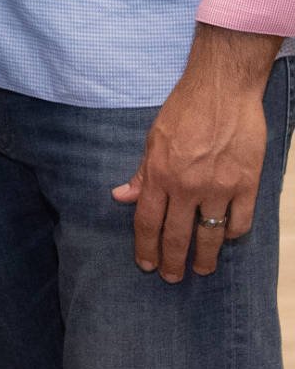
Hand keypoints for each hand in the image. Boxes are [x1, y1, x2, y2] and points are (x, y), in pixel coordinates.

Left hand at [111, 31, 275, 280]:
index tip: (146, 264)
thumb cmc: (183, 110)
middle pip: (177, 236)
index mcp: (159, 174)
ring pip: (210, 236)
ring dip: (205, 258)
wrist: (221, 90)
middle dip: (173, 261)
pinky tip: (227, 238)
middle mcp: (187, 186)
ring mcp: (219, 188)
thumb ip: (141, 173)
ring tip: (202, 269)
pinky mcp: (246, 185)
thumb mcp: (153, 138)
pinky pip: (240, 222)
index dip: (145, 247)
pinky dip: (233, 234)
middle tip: (171, 278)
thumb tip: (121, 197)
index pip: (148, 221)